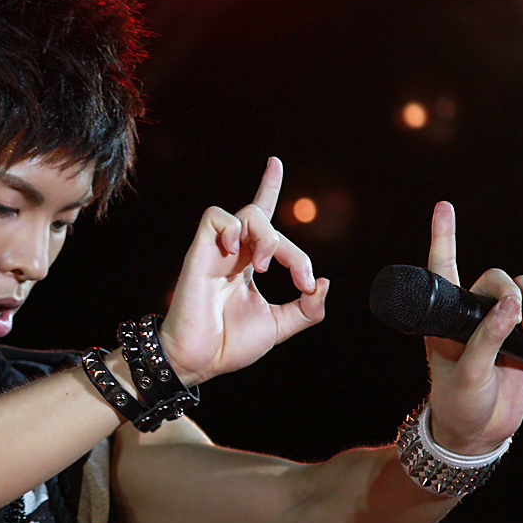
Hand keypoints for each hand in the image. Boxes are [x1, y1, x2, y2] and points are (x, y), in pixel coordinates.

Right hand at [159, 157, 329, 384]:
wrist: (200, 360)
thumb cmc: (229, 345)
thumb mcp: (279, 326)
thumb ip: (306, 309)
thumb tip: (323, 284)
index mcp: (246, 265)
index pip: (260, 219)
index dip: (267, 187)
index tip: (275, 162)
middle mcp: (231, 253)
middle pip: (264, 220)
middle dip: (291, 249)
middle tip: (301, 280)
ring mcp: (215, 252)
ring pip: (246, 215)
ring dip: (266, 237)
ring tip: (264, 267)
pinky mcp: (199, 253)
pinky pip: (215, 218)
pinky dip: (233, 229)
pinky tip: (237, 253)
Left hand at [424, 202, 522, 454]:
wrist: (479, 431)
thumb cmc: (459, 402)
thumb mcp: (467, 373)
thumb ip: (486, 339)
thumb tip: (509, 306)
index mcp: (442, 317)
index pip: (442, 269)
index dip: (444, 236)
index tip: (444, 206)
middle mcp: (467, 314)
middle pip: (494, 278)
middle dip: (513, 291)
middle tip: (522, 321)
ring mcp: (495, 323)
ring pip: (518, 289)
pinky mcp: (520, 335)